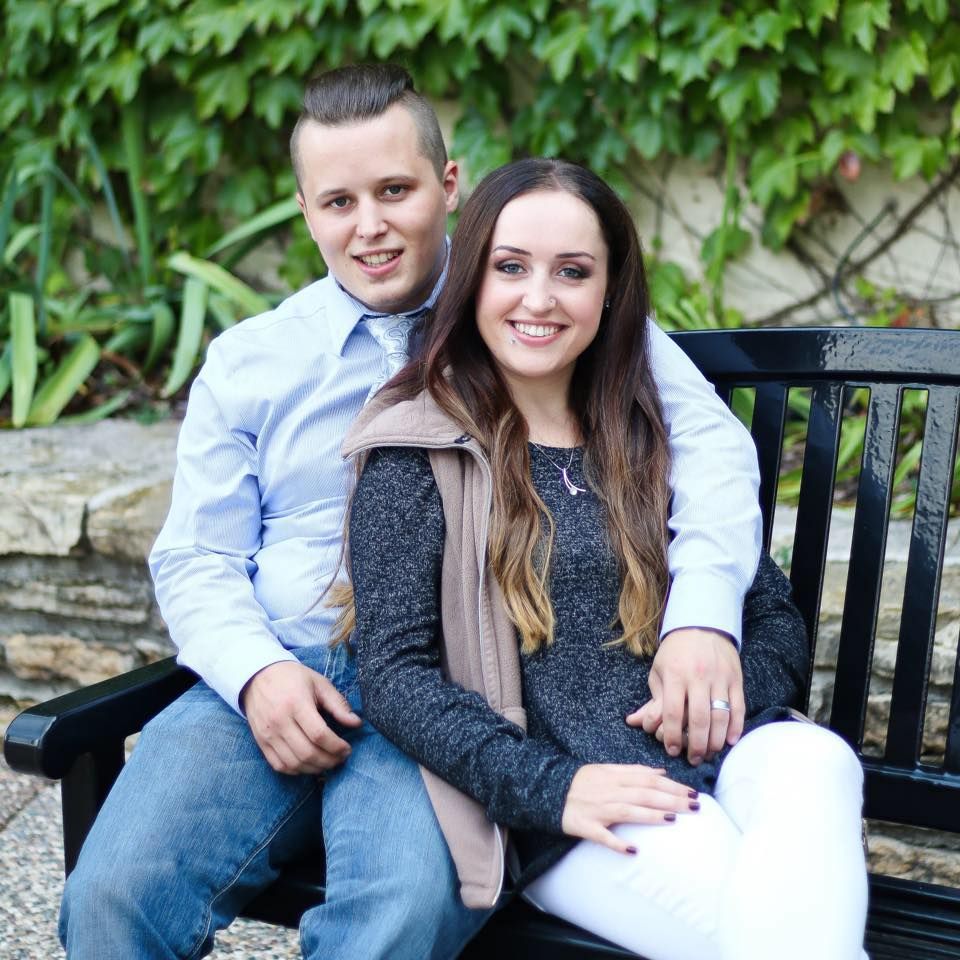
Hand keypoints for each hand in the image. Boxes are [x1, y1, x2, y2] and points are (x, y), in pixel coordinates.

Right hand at [240, 660, 361, 774]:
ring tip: (328, 762)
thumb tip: (357, 723)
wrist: (258, 677)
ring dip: (315, 768)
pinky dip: (297, 770)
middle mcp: (279, 721)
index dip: (336, 746)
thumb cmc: (293, 678)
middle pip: (307, 752)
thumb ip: (338, 704)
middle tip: (341, 758)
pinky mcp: (261, 742)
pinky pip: (279, 765)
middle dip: (329, 760)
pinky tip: (309, 764)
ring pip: (294, 763)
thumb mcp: (319, 684)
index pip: (319, 734)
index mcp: (296, 703)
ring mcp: (268, 734)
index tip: (347, 748)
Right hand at [561, 764, 697, 853]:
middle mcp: (610, 791)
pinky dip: (617, 843)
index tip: (694, 793)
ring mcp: (598, 809)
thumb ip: (634, 771)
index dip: (673, 786)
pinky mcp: (586, 826)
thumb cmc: (582, 781)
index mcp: (616, 776)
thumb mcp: (607, 769)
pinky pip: (602, 836)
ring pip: (628, 811)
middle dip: (671, 800)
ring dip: (650, 816)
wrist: (549, 789)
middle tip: (695, 807)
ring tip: (672, 820)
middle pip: (644, 794)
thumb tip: (661, 773)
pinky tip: (633, 850)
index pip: (649, 780)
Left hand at [626, 627, 744, 765]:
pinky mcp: (736, 680)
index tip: (672, 751)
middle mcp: (698, 677)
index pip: (672, 712)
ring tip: (709, 754)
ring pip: (720, 717)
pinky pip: (738, 708)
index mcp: (675, 674)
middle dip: (696, 745)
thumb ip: (652, 700)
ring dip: (715, 741)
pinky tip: (729, 742)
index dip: (672, 735)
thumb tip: (634, 723)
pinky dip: (735, 728)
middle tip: (693, 759)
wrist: (701, 625)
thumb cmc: (675, 653)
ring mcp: (719, 678)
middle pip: (699, 719)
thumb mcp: (658, 672)